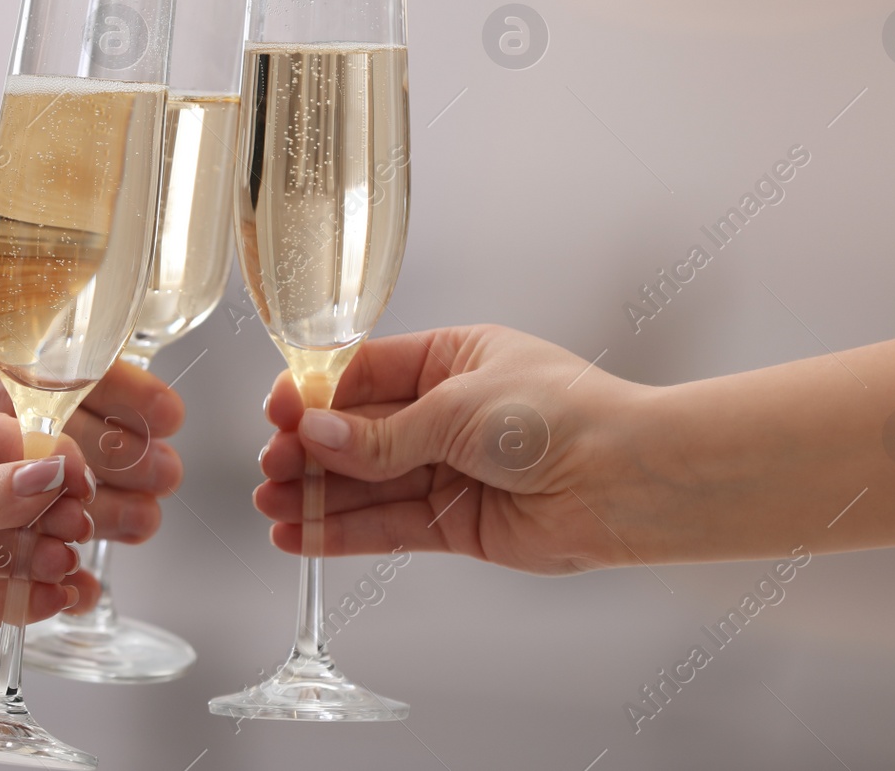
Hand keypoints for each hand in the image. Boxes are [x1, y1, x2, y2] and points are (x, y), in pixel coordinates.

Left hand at [0, 382, 101, 651]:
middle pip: (17, 489)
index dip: (53, 452)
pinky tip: (61, 598)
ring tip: (76, 566)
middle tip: (94, 520)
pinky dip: (26, 598)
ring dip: (47, 554)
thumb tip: (48, 477)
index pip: (4, 430)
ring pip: (8, 543)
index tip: (92, 472)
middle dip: (63, 504)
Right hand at [254, 325, 662, 574]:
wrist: (625, 480)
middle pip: (360, 431)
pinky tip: (300, 534)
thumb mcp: (457, 409)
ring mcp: (450, 470)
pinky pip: (389, 526)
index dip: (317, 393)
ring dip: (317, 494)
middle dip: (311, 449)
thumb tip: (316, 435)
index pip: (366, 373)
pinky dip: (343, 532)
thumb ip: (382, 434)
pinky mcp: (456, 525)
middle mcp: (448, 413)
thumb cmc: (560, 417)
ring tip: (270, 503)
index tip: (277, 411)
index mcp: (453, 359)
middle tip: (271, 464)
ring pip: (368, 483)